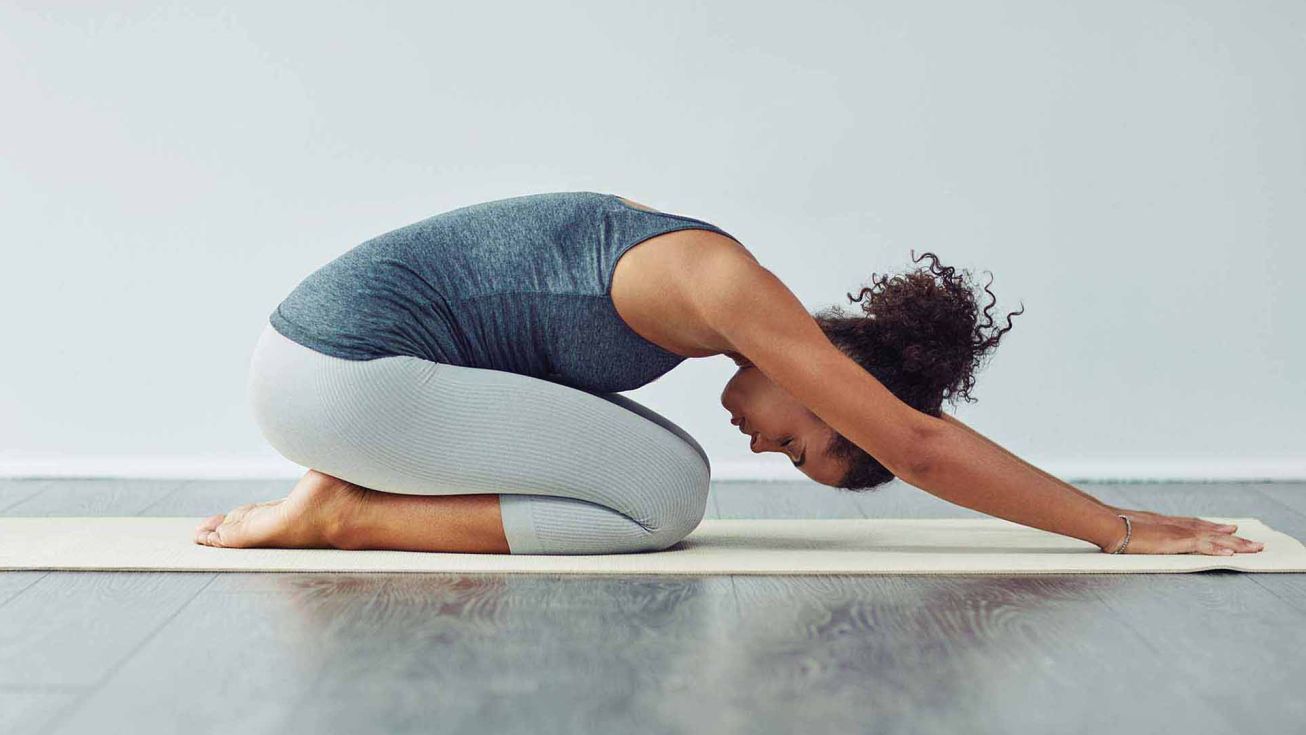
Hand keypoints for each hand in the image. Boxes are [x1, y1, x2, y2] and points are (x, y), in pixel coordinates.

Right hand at [1102, 517, 1264, 554]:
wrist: (1108, 525)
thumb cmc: (1111, 528)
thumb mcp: (1127, 531)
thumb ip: (1136, 535)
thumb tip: (1128, 540)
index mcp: (1163, 522)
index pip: (1194, 523)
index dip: (1212, 527)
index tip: (1227, 529)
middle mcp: (1174, 524)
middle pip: (1209, 529)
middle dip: (1232, 536)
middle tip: (1252, 541)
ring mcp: (1176, 531)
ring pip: (1213, 537)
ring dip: (1235, 543)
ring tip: (1254, 548)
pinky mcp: (1176, 540)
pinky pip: (1203, 545)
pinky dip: (1218, 548)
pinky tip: (1232, 553)